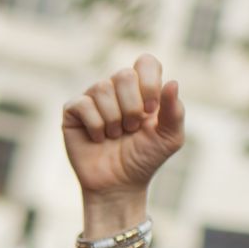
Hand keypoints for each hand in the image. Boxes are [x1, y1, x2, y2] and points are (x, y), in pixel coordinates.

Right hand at [62, 53, 184, 202]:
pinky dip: (95, 125)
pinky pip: (83, 104)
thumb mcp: (169, 138)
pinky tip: (97, 139)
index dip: (149, 82)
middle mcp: (117, 89)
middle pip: (124, 75)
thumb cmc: (144, 160)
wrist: (118, 185)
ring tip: (115, 136)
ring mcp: (93, 98)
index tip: (151, 111)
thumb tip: (172, 82)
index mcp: (142, 88)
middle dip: (131, 107)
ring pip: (102, 89)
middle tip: (132, 129)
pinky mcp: (73, 112)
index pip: (146, 62)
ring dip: (113, 120)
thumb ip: (175, 111)